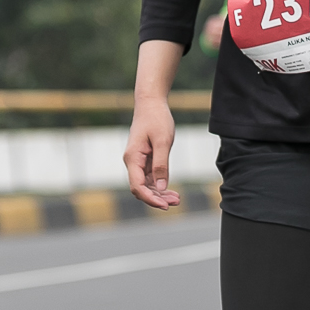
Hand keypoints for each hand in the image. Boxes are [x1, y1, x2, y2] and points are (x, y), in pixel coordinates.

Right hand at [123, 94, 180, 208]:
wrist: (151, 103)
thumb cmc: (157, 119)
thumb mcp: (162, 141)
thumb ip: (161, 165)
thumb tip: (161, 187)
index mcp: (132, 158)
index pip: (138, 186)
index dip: (150, 199)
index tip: (166, 205)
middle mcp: (132, 162)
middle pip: (141, 189)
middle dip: (157, 199)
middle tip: (176, 202)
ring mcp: (138, 162)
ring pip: (146, 185)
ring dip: (160, 194)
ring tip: (177, 199)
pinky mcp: (144, 160)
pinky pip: (150, 178)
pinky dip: (160, 186)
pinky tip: (171, 191)